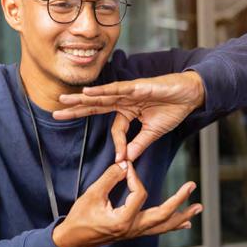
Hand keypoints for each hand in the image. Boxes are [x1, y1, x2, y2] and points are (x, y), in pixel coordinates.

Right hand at [52, 162, 202, 246]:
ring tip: (197, 208)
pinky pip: (157, 230)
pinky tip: (183, 223)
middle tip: (191, 186)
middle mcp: (133, 229)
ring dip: (182, 216)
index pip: (138, 193)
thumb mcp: (92, 194)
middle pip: (163, 215)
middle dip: (179, 200)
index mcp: (123, 220)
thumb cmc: (80, 218)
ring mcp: (134, 233)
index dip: (133, 176)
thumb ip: (110, 178)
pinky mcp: (133, 232)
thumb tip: (124, 164)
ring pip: (164, 226)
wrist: (73, 240)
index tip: (126, 165)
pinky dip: (172, 225)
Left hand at [53, 71, 204, 160]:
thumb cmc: (173, 109)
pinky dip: (102, 91)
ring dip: (81, 98)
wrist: (190, 96)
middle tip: (56, 112)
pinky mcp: (137, 87)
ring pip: (101, 96)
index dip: (117, 144)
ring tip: (63, 100)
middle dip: (76, 110)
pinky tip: (87, 92)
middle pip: (95, 106)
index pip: (115, 129)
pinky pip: (116, 90)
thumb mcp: (153, 132)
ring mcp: (129, 93)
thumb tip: (127, 159)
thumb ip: (139, 144)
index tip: (121, 160)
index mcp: (128, 111)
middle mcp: (124, 100)